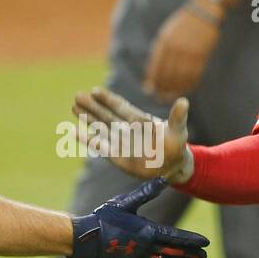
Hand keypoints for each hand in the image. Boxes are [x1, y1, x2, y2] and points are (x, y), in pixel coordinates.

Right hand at [69, 177, 208, 257]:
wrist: (87, 239)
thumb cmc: (105, 218)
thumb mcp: (125, 202)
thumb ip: (146, 192)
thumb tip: (164, 179)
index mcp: (148, 231)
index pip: (175, 236)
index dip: (191, 240)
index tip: (205, 243)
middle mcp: (146, 246)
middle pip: (172, 250)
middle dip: (189, 253)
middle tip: (204, 257)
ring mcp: (138, 255)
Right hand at [73, 87, 191, 181]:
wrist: (172, 166)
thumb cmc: (176, 145)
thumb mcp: (178, 130)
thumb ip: (177, 117)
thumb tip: (184, 102)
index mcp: (138, 120)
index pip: (120, 106)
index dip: (108, 99)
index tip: (95, 90)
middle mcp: (126, 128)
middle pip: (105, 114)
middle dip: (92, 105)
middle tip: (77, 95)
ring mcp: (120, 141)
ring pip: (100, 127)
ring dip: (87, 118)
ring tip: (74, 106)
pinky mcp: (116, 156)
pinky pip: (99, 146)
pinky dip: (87, 139)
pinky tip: (75, 131)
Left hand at [144, 3, 220, 99]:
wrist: (203, 13)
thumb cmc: (182, 25)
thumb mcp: (166, 34)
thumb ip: (159, 53)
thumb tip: (151, 75)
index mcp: (165, 42)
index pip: (157, 66)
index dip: (153, 80)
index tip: (150, 90)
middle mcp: (177, 48)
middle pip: (168, 74)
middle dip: (162, 88)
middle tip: (160, 97)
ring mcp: (191, 52)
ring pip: (181, 77)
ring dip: (175, 89)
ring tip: (170, 96)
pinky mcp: (202, 55)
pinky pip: (194, 75)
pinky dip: (188, 85)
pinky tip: (184, 90)